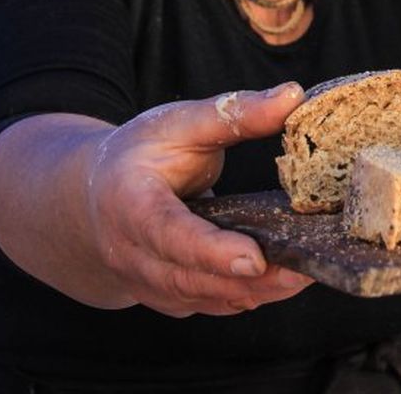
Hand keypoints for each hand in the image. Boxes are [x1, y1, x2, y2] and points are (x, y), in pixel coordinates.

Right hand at [83, 83, 313, 316]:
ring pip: (204, 299)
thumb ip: (235, 113)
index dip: (211, 250)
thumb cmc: (142, 154)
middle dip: (248, 279)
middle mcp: (130, 253)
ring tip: (305, 273)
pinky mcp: (168, 296)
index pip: (169, 234)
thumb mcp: (181, 123)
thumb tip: (293, 95)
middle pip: (191, 278)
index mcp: (129, 203)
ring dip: (256, 292)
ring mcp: (146, 281)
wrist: (95, 196)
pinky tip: (286, 280)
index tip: (254, 257)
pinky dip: (248, 295)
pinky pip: (210, 304)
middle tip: (303, 267)